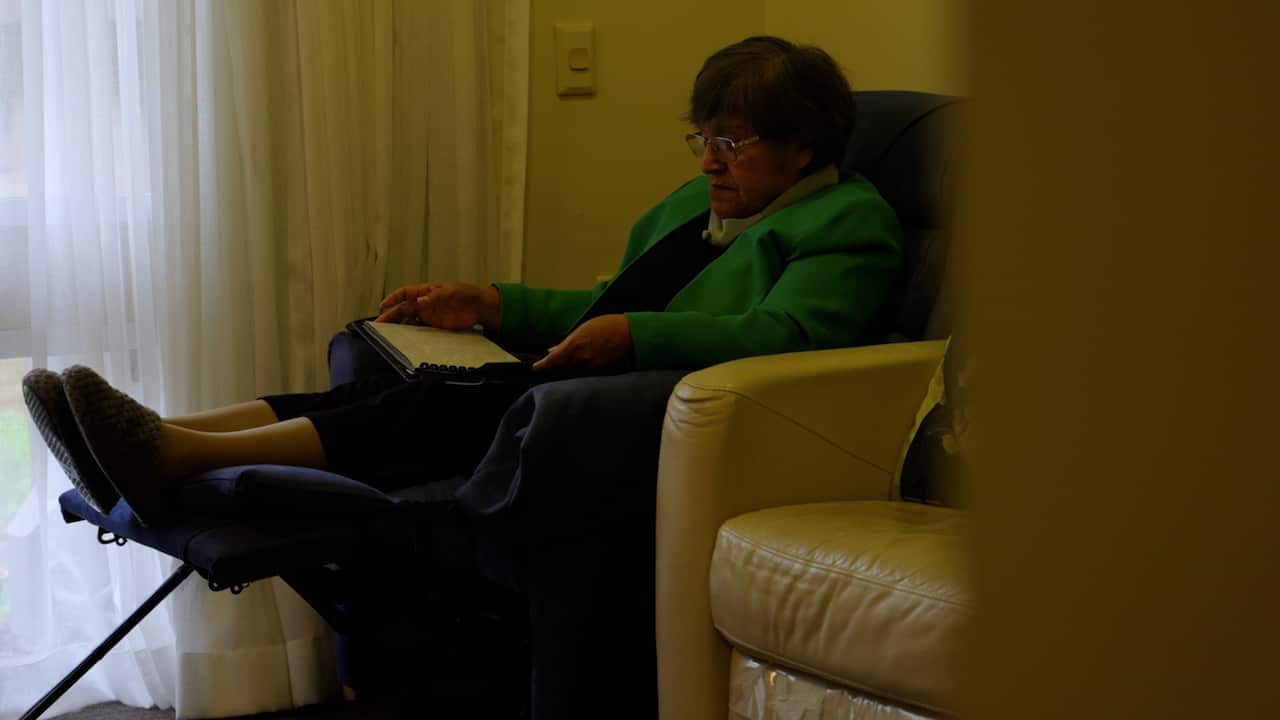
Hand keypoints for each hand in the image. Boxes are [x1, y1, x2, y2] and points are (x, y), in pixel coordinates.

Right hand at [376, 282, 500, 330]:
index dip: (393, 298)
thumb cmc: (466, 294)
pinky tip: (405, 340)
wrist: (480, 307)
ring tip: (388, 334)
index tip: (383, 305)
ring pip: (409, 321)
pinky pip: (420, 330)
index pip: (405, 293)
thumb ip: (435, 297)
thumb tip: (420, 302)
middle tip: (379, 324)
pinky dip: (412, 335)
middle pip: (403, 309)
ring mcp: (429, 315)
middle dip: (391, 316)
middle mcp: (424, 303)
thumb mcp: (450, 293)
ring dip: (399, 326)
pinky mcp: (435, 326)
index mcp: (426, 291)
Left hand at [533, 314, 633, 372]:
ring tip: (576, 359)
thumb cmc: (608, 326)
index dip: (542, 365)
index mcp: (575, 344)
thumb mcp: (584, 328)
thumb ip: (567, 341)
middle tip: (551, 364)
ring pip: (574, 371)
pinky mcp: (602, 373)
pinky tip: (587, 363)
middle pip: (562, 367)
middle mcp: (582, 358)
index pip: (553, 359)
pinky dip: (583, 370)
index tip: (535, 367)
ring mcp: (592, 367)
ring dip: (570, 367)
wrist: (631, 333)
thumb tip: (553, 349)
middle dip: (556, 365)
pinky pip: (587, 373)